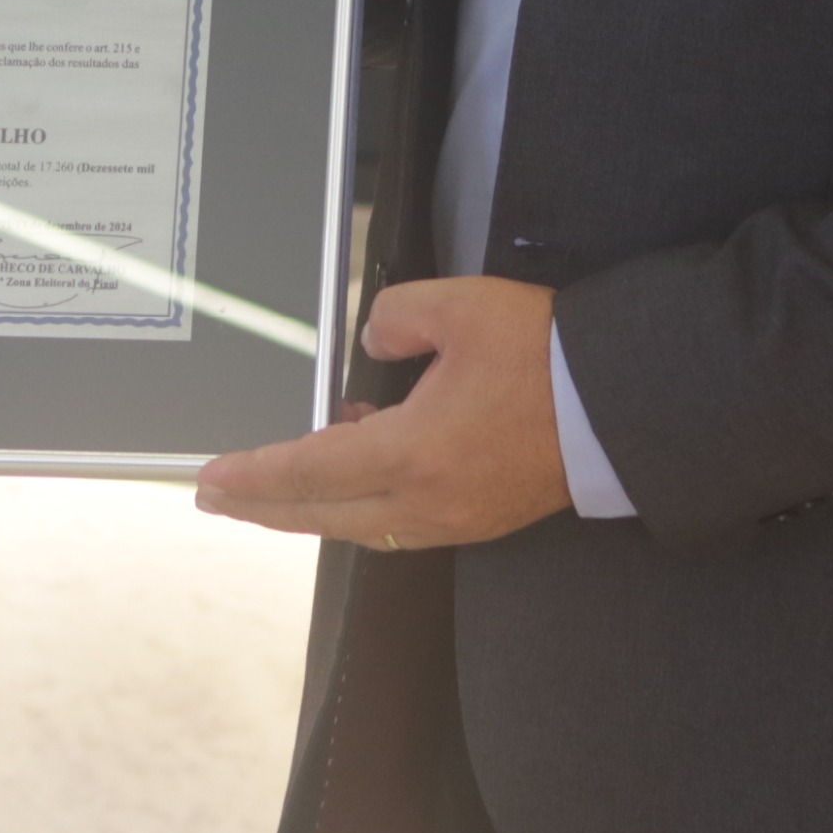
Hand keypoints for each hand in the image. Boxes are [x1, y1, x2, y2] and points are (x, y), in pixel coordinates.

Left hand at [192, 276, 573, 549]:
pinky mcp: (482, 519)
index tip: (209, 480)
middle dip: (263, 507)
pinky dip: (362, 502)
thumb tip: (371, 341)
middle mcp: (427, 503)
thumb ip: (396, 317)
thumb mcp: (460, 307)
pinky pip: (400, 522)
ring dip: (312, 506)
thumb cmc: (544, 353)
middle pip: (323, 516)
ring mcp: (457, 520)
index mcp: (412, 454)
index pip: (309, 473)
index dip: (254, 476)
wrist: (622, 404)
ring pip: (361, 526)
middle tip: (217, 498)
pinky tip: (358, 464)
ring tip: (276, 480)